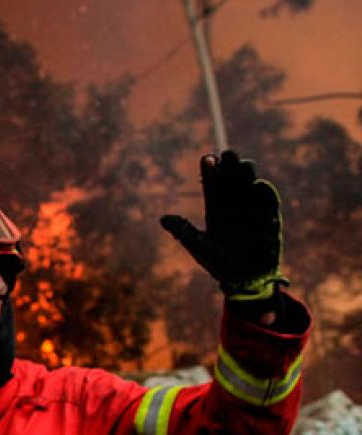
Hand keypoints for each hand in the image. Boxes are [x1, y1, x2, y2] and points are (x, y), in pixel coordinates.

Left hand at [160, 149, 286, 301]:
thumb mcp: (201, 248)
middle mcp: (234, 206)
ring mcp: (253, 210)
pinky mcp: (270, 218)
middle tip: (228, 154)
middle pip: (232, 180)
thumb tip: (163, 218)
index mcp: (216, 210)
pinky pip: (269, 201)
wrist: (246, 280)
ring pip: (250, 185)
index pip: (212, 186)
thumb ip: (185, 232)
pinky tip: (259, 185)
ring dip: (247, 174)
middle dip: (231, 166)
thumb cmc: (220, 264)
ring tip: (242, 164)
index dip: (210, 172)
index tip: (207, 158)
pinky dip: (265, 193)